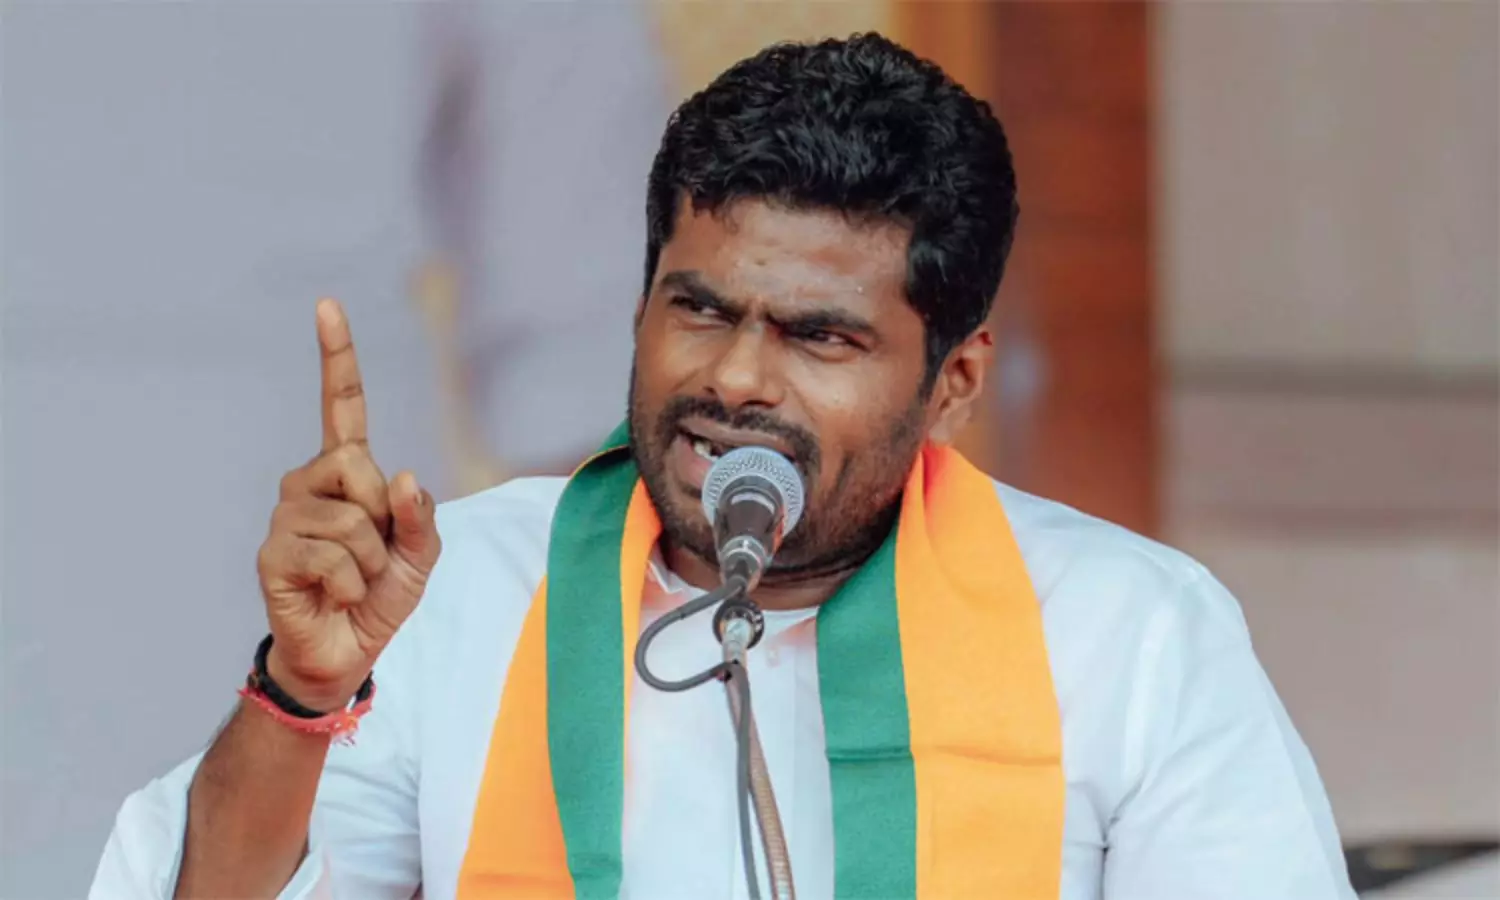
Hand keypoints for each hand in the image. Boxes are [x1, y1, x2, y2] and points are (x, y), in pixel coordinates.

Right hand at [255, 299, 441, 711]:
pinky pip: (335, 556)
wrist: (345, 652)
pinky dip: (352, 584)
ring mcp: (286, 516)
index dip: (337, 356)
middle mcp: (308, 483)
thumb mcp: (421, 554)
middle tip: (374, 557)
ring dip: (372, 561)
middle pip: (359, 467)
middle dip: (385, 520)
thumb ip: (421, 514)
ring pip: (352, 518)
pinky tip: (335, 595)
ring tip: (355, 581)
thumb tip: (399, 474)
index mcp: (347, 472)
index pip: (343, 406)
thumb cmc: (382, 595)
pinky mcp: (272, 553)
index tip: (327, 305)